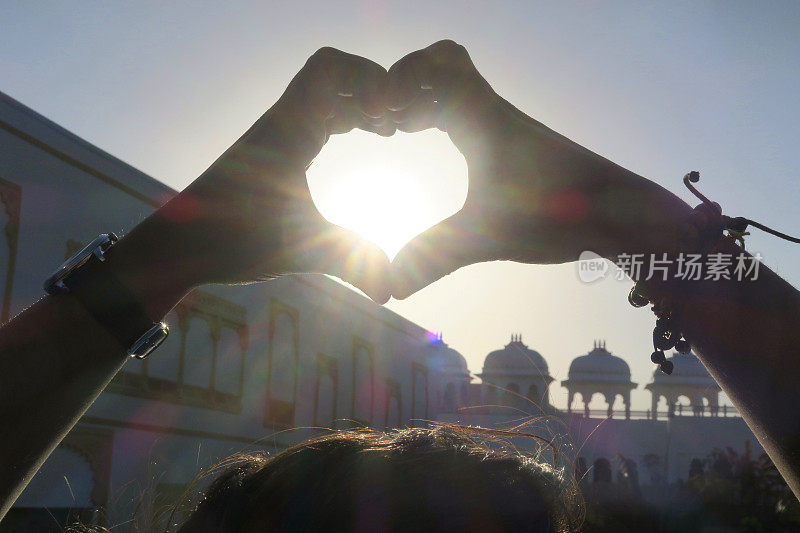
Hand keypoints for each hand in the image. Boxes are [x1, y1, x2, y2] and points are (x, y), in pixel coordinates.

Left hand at [157, 47, 394, 303]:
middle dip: (373, 91)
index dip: (369, 78)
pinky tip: (364, 142)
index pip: (330, 68)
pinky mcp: (276, 150)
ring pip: (326, 94)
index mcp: (288, 130)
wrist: (176, 247)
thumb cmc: (228, 241)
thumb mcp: (298, 250)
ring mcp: (279, 134)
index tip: (390, 119)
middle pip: (334, 75)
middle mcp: (283, 122)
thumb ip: (349, 261)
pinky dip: (345, 118)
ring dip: (359, 103)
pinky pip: (318, 115)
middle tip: (397, 126)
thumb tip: (391, 289)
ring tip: (387, 131)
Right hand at [387, 40, 689, 297]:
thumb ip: (435, 256)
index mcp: (482, 118)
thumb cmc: (557, 214)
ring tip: (401, 130)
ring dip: (426, 96)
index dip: (395, 84)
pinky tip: (439, 145)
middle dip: (406, 80)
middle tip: (387, 122)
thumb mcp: (487, 235)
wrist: (624, 214)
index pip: (433, 68)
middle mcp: (493, 110)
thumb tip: (390, 287)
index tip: (380, 124)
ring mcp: (506, 124)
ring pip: (460, 83)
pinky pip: (471, 107)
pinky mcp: (516, 142)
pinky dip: (444, 114)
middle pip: (445, 60)